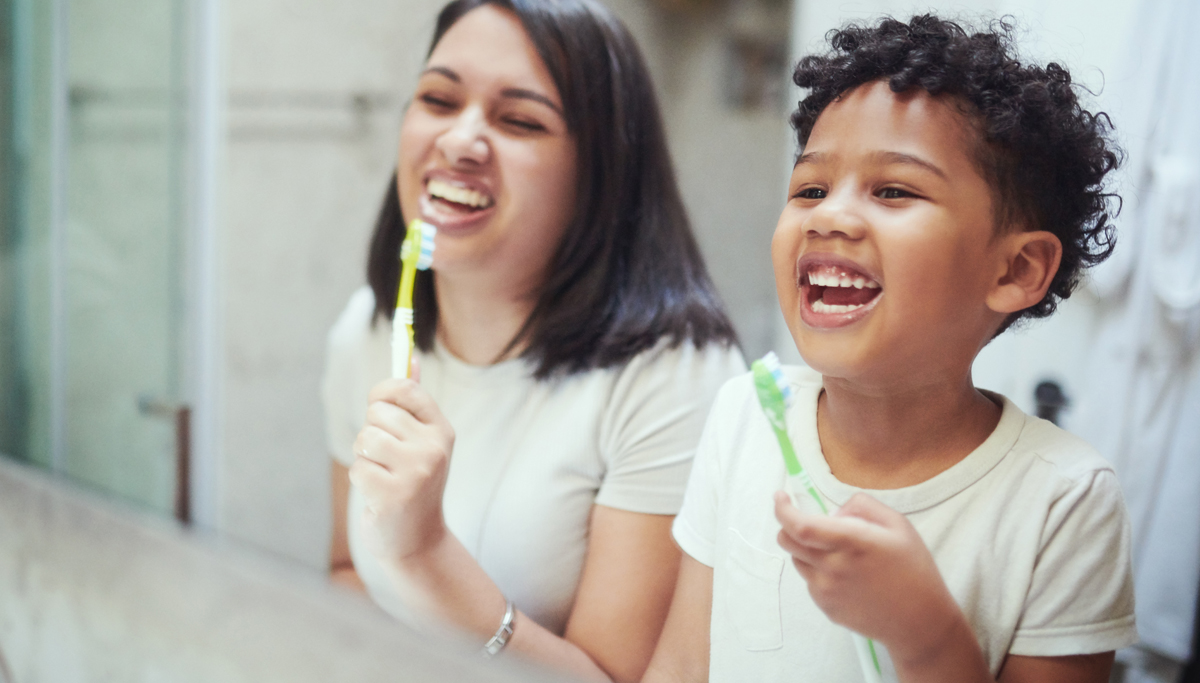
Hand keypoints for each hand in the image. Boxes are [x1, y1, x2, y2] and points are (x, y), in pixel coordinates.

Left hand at [349, 376, 455, 565]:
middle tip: (387, 459)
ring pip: (365, 439)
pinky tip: (379, 495)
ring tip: (382, 475)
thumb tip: (412, 360)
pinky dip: (362, 480)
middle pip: (378, 413)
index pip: (405, 389)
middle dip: (371, 433)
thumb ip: (414, 403)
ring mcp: (416, 472)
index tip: (379, 408)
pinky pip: (359, 468)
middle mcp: (433, 448)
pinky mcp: (395, 495)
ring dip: (365, 458)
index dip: (382, 394)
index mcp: (441, 430)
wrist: (418, 540)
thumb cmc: (413, 484)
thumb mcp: (421, 442)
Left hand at [773, 491, 964, 664]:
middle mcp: (833, 567)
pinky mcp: (826, 607)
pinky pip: (810, 581)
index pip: (800, 526)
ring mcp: (827, 591)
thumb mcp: (897, 524)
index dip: (782, 509)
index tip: (781, 496)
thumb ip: (862, 506)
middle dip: (788, 524)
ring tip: (838, 552)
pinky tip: (847, 576)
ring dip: (806, 549)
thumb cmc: (913, 570)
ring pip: (797, 560)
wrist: (919, 622)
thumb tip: (833, 512)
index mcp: (851, 542)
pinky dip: (819, 571)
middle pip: (787, 541)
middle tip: (806, 520)